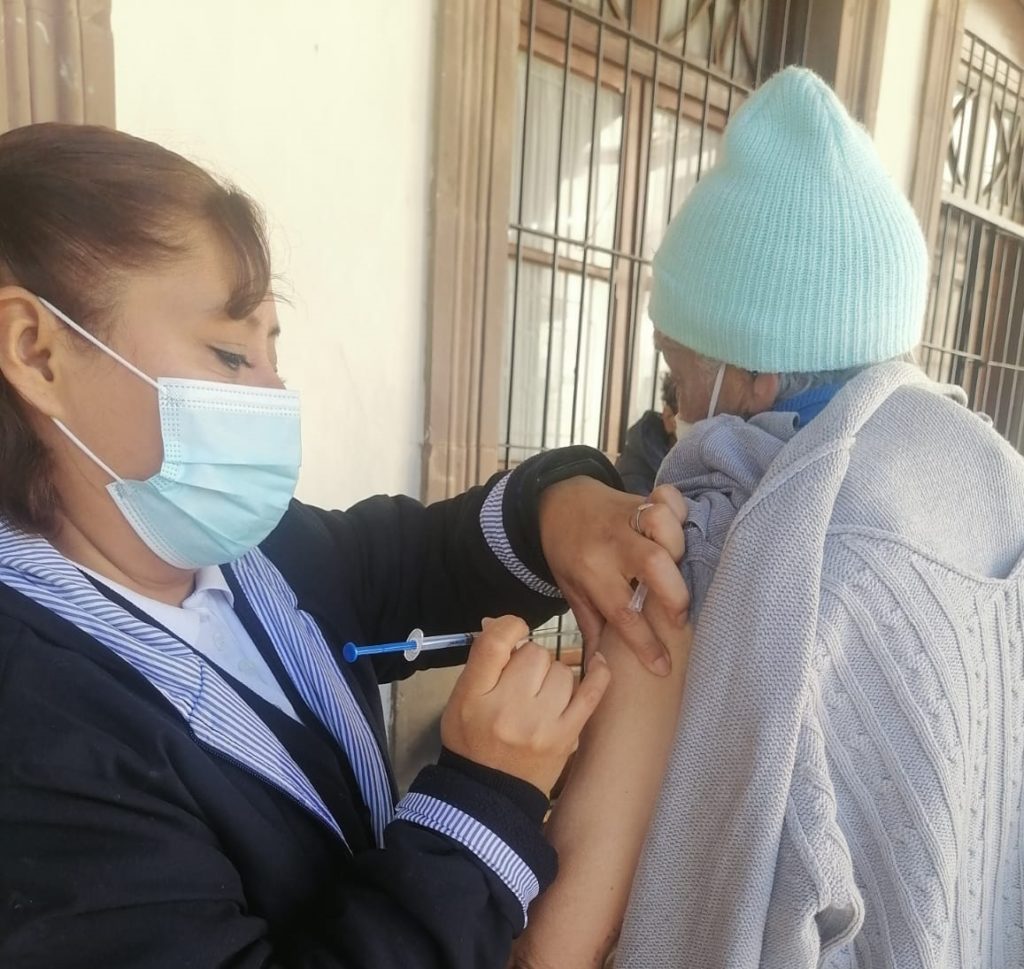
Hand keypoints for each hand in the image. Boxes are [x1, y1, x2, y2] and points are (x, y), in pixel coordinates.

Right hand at [441, 616, 611, 794]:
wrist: (490, 792)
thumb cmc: (473, 740)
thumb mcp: (461, 698)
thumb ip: (483, 660)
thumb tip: (501, 625)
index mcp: (474, 697)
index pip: (496, 642)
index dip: (509, 627)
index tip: (513, 632)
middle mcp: (509, 710)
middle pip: (534, 653)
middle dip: (529, 659)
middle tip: (521, 680)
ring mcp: (542, 724)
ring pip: (561, 670)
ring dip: (552, 674)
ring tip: (539, 694)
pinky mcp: (568, 735)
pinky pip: (591, 692)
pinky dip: (598, 673)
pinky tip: (598, 662)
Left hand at [539, 480, 688, 675]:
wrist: (555, 503)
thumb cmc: (568, 554)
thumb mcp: (572, 591)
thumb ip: (591, 627)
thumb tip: (600, 670)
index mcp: (590, 571)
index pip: (621, 611)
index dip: (645, 643)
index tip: (663, 667)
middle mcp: (610, 544)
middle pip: (651, 563)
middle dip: (674, 594)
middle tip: (679, 617)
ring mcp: (626, 517)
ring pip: (659, 522)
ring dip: (676, 544)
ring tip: (679, 566)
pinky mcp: (639, 500)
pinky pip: (666, 496)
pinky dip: (678, 508)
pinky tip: (680, 526)